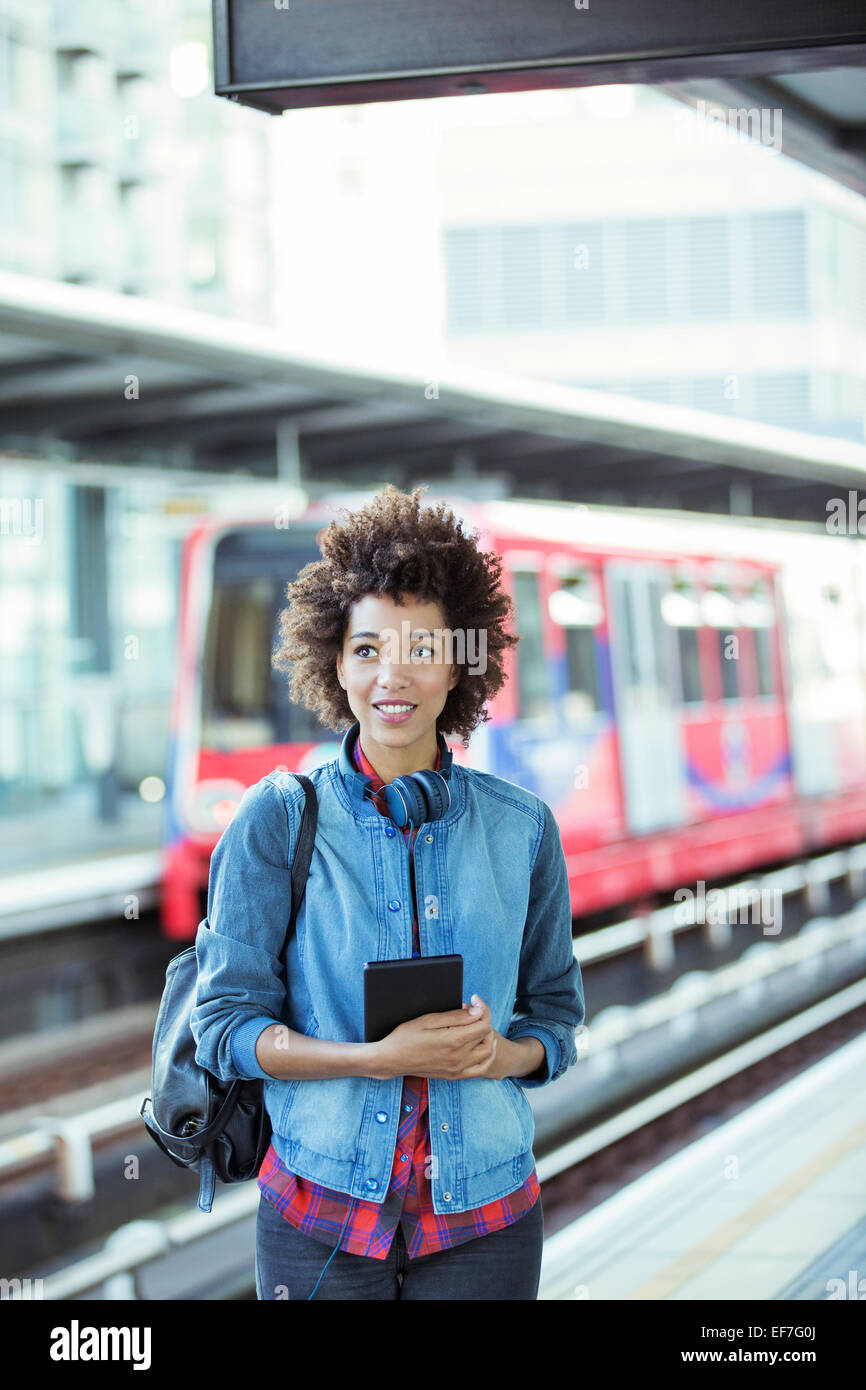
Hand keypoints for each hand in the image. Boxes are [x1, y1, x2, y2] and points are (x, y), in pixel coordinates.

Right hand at [371, 994, 508, 1080]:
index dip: (482, 1009)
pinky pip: (480, 1069)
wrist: (392, 1059)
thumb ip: (456, 1016)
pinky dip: (486, 1057)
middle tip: (471, 1010)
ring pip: (487, 1053)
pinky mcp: (455, 1076)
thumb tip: (478, 1012)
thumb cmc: (406, 1036)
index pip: (483, 1024)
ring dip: (488, 1037)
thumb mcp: (429, 1019)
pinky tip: (482, 1046)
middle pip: (487, 1036)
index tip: (474, 1000)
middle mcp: (459, 1058)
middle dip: (483, 1019)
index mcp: (453, 1041)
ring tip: (477, 1025)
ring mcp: (458, 1069)